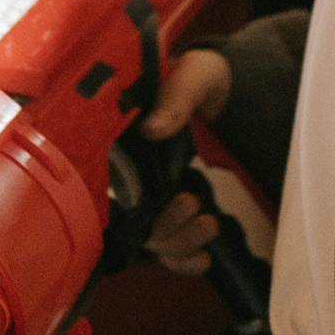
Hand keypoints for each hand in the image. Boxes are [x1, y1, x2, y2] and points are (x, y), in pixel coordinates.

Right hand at [140, 46, 229, 272]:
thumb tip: (152, 129)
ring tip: (209, 225)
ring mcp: (153, 192)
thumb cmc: (202, 74)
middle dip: (164, 227)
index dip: (125, 209)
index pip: (104, 187)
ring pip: (152, 238)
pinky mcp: (174, 203)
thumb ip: (177, 97)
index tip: (154, 206)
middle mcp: (130, 172)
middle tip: (192, 204)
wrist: (230, 84)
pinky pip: (170, 246)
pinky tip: (203, 258)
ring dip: (179, 243)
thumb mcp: (194, 76)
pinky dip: (184, 260)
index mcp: (121, 141)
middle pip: (131, 222)